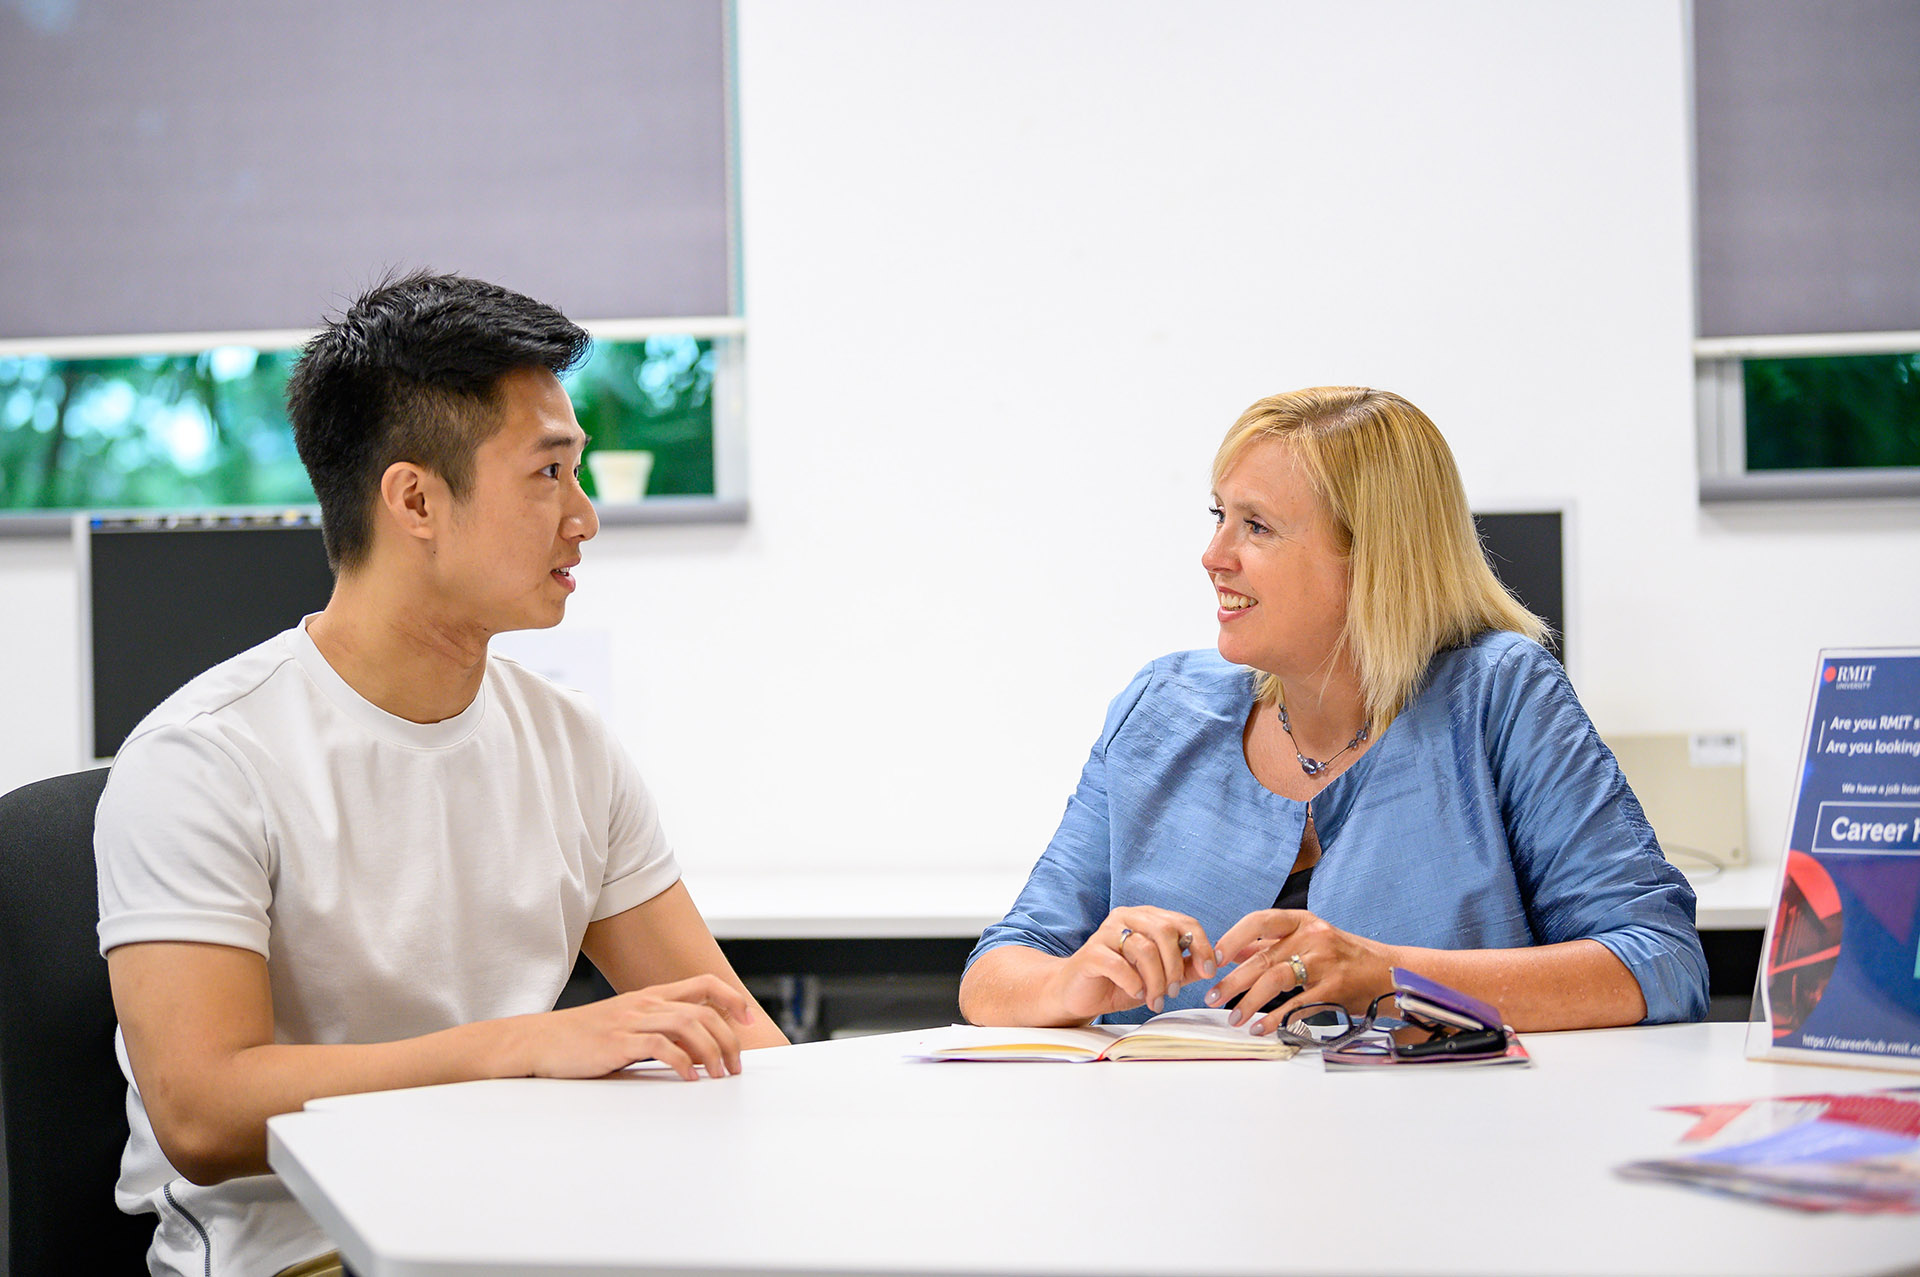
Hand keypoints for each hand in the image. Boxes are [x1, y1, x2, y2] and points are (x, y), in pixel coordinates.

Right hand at [522, 974, 753, 1080]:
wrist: (540, 1041)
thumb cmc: (583, 1038)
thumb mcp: (626, 1024)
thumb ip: (658, 1030)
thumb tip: (696, 1048)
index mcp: (651, 996)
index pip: (703, 984)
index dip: (732, 998)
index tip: (749, 1019)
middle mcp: (645, 1003)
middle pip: (704, 1010)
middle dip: (729, 1038)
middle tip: (736, 1066)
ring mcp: (631, 1020)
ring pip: (688, 1025)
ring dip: (712, 1052)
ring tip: (719, 1075)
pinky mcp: (618, 1041)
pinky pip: (661, 1046)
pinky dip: (682, 1062)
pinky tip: (690, 1078)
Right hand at [1048, 908, 1216, 1020]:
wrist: (1079, 995)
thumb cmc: (1120, 983)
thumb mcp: (1160, 977)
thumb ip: (1184, 969)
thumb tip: (1212, 965)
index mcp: (1147, 917)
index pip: (1183, 921)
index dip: (1201, 945)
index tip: (1209, 971)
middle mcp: (1127, 917)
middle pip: (1165, 931)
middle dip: (1175, 966)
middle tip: (1174, 992)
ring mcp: (1106, 932)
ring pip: (1144, 949)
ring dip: (1156, 980)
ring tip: (1155, 999)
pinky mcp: (1091, 952)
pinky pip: (1119, 964)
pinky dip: (1133, 982)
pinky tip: (1135, 993)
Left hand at [1206, 910, 1395, 1034]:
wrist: (1388, 973)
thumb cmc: (1344, 956)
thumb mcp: (1309, 939)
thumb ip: (1272, 943)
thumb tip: (1234, 950)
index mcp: (1302, 921)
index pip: (1259, 921)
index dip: (1233, 937)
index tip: (1216, 957)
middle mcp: (1312, 937)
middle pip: (1262, 958)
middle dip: (1232, 980)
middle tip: (1213, 996)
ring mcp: (1324, 962)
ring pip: (1275, 980)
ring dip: (1249, 1001)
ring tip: (1235, 1017)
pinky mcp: (1334, 988)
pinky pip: (1297, 1005)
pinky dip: (1276, 1018)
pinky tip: (1262, 1027)